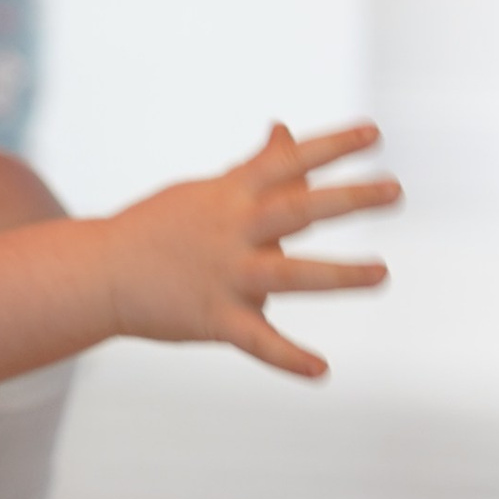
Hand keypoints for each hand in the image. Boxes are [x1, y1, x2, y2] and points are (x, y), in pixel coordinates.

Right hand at [99, 123, 396, 378]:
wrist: (101, 272)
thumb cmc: (162, 227)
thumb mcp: (209, 190)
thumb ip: (255, 166)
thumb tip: (284, 127)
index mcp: (231, 194)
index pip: (289, 162)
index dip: (332, 146)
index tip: (375, 133)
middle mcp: (232, 230)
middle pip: (297, 210)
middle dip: (348, 200)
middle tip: (396, 191)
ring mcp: (224, 275)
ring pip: (289, 275)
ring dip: (339, 275)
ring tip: (383, 273)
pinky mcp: (214, 318)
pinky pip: (256, 341)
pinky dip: (288, 357)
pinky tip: (321, 370)